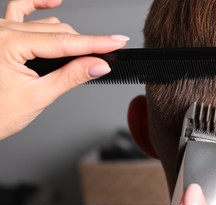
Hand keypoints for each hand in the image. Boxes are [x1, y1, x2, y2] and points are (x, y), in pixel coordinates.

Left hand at [0, 0, 128, 139]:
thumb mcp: (37, 96)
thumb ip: (70, 77)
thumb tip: (97, 65)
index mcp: (8, 44)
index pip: (64, 42)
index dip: (95, 43)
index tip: (116, 41)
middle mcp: (2, 31)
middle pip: (58, 31)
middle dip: (83, 46)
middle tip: (103, 59)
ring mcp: (0, 30)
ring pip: (46, 24)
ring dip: (67, 37)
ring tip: (83, 54)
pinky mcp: (1, 33)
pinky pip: (20, 9)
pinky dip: (39, 6)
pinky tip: (53, 4)